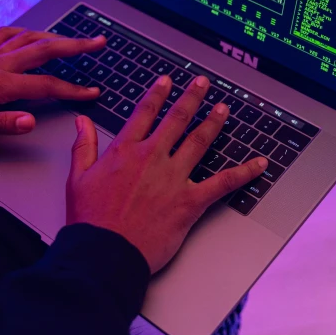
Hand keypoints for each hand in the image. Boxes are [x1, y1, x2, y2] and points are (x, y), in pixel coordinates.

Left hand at [0, 26, 106, 145]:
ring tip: (74, 39)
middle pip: (45, 49)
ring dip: (55, 36)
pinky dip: (24, 31)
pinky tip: (30, 34)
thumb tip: (31, 122)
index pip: (46, 86)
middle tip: (98, 42)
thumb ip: (1, 124)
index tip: (92, 92)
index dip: (73, 90)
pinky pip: (6, 35)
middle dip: (76, 46)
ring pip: (28, 37)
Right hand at [66, 74, 267, 273]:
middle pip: (177, 119)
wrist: (105, 253)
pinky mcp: (189, 201)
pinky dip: (243, 172)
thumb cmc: (91, 220)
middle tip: (203, 83)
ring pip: (199, 141)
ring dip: (214, 122)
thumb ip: (83, 146)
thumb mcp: (77, 178)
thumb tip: (81, 121)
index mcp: (125, 151)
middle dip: (192, 98)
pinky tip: (258, 164)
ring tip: (224, 109)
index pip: (145, 113)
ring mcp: (173, 178)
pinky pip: (222, 182)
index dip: (158, 94)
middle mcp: (152, 158)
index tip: (167, 82)